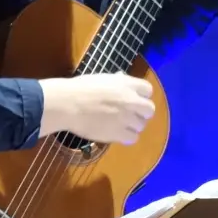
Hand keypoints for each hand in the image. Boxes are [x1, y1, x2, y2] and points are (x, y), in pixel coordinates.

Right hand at [37, 73, 155, 144]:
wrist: (67, 104)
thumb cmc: (79, 88)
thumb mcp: (102, 79)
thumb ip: (117, 82)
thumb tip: (122, 79)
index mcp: (126, 84)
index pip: (148, 90)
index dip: (142, 96)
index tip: (134, 100)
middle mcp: (130, 100)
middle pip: (149, 109)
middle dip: (141, 113)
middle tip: (130, 115)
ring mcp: (126, 117)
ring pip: (141, 125)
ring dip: (132, 126)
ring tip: (119, 125)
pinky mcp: (119, 133)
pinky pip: (133, 138)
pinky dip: (126, 137)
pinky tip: (116, 133)